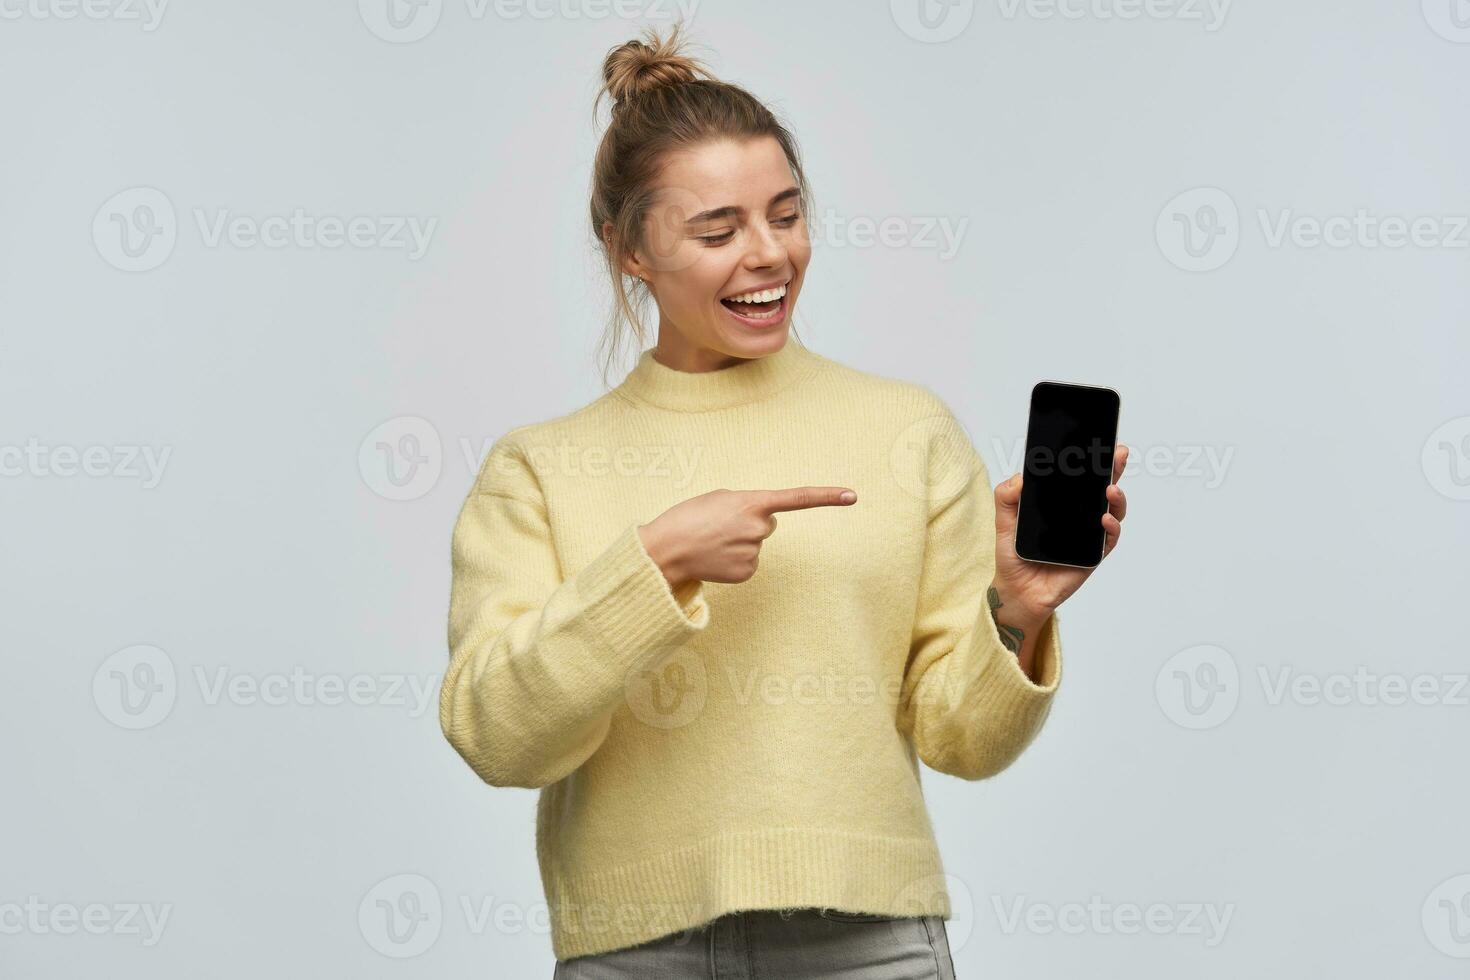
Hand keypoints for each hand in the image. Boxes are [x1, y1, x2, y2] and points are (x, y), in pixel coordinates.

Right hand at [637, 486, 856, 589]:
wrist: (665, 550)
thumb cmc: (688, 517)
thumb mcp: (718, 498)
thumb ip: (746, 504)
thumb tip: (760, 523)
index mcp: (752, 503)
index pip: (797, 498)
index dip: (827, 496)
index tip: (853, 495)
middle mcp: (759, 529)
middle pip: (767, 524)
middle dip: (749, 523)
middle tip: (720, 525)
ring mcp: (754, 553)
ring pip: (755, 544)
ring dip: (738, 541)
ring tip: (712, 541)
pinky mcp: (747, 573)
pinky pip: (748, 563)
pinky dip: (734, 560)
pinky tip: (715, 557)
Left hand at [991, 444, 1129, 622]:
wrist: (1017, 589)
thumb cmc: (1015, 553)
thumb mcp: (1005, 520)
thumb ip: (1007, 496)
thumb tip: (1020, 477)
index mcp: (1062, 504)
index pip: (1081, 478)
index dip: (1092, 461)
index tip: (1101, 443)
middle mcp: (1080, 516)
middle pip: (1103, 488)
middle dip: (1114, 469)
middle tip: (1118, 454)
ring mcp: (1089, 534)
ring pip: (1113, 511)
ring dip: (1116, 499)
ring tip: (1110, 490)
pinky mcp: (1093, 555)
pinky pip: (1109, 539)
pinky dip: (1111, 528)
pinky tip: (1105, 520)